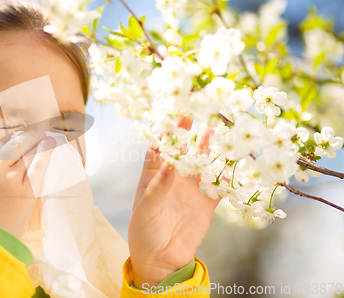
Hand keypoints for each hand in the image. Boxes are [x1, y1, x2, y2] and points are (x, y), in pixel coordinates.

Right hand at [0, 129, 55, 238]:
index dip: (5, 142)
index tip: (14, 140)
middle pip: (12, 144)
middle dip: (24, 137)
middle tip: (34, 133)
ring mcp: (11, 179)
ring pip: (26, 152)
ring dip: (36, 141)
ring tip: (44, 136)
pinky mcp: (27, 191)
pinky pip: (38, 166)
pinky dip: (45, 153)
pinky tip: (50, 145)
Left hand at [128, 116, 220, 287]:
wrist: (160, 261)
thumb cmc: (143, 233)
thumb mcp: (146, 211)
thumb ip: (157, 189)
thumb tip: (168, 165)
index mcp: (152, 179)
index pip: (158, 150)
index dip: (164, 134)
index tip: (171, 116)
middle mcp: (172, 181)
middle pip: (180, 152)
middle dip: (186, 134)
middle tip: (193, 113)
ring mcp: (189, 191)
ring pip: (200, 165)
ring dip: (206, 150)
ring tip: (212, 130)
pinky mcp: (205, 205)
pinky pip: (217, 187)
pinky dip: (224, 177)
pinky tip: (231, 164)